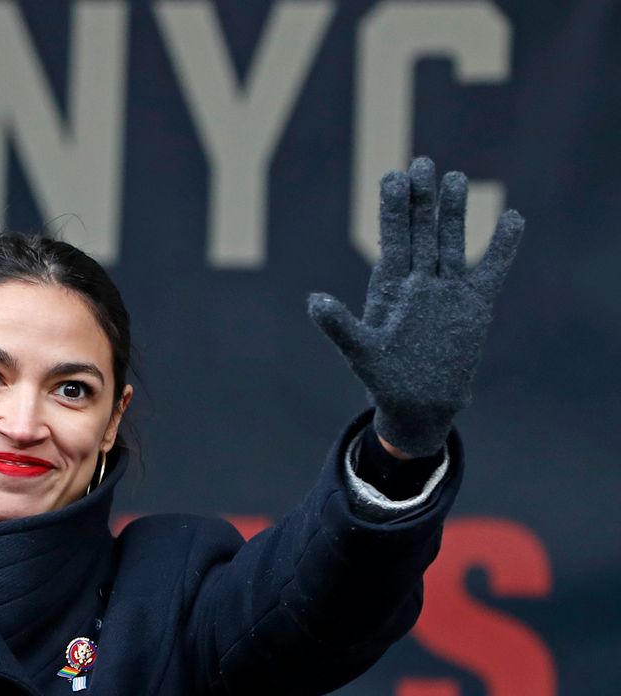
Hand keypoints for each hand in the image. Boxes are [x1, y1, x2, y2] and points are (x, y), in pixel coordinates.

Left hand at [308, 157, 523, 456]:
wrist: (419, 402)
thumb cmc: (384, 377)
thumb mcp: (359, 350)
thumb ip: (338, 325)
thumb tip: (314, 301)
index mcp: (390, 285)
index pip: (393, 237)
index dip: (392, 208)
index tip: (392, 176)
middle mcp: (419, 280)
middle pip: (421, 231)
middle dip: (421, 199)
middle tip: (422, 162)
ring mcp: (448, 289)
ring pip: (452, 242)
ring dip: (455, 212)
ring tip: (457, 178)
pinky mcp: (475, 304)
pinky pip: (491, 270)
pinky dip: (501, 247)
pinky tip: (512, 218)